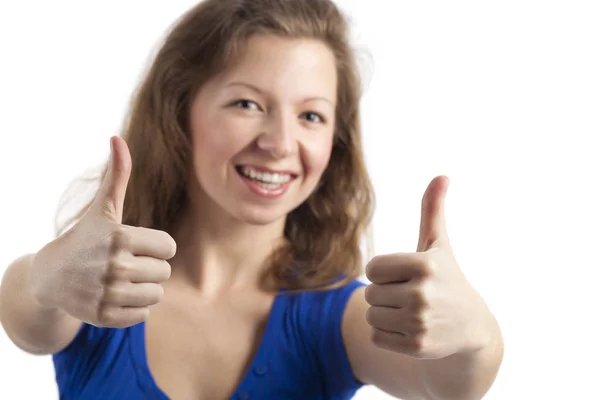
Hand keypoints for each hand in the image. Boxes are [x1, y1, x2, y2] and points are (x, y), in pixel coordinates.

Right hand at [30, 136, 176, 327]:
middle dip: (150, 267)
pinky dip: (133, 308)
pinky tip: (114, 296)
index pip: (169, 247)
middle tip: (125, 263)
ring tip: (120, 280)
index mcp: (121, 237)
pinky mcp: (104, 317)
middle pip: (164, 272)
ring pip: (156, 295)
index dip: (156, 246)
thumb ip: (118, 176)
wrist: (51, 276)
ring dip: (143, 288)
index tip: (135, 245)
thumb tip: (117, 138)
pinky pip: (143, 315)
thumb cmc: (86, 238)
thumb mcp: (103, 209)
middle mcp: (115, 267)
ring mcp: (108, 294)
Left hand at [364, 176, 489, 358]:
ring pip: (372, 316)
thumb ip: (432, 211)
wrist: (471, 328)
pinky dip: (389, 336)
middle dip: (386, 295)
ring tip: (413, 314)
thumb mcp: (438, 246)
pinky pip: (377, 337)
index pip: (372, 269)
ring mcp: (420, 322)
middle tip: (413, 297)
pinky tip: (413, 331)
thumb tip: (441, 175)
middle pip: (371, 293)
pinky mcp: (417, 346)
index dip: (385, 273)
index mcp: (424, 264)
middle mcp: (422, 293)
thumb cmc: (447, 279)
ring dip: (386, 316)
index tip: (406, 277)